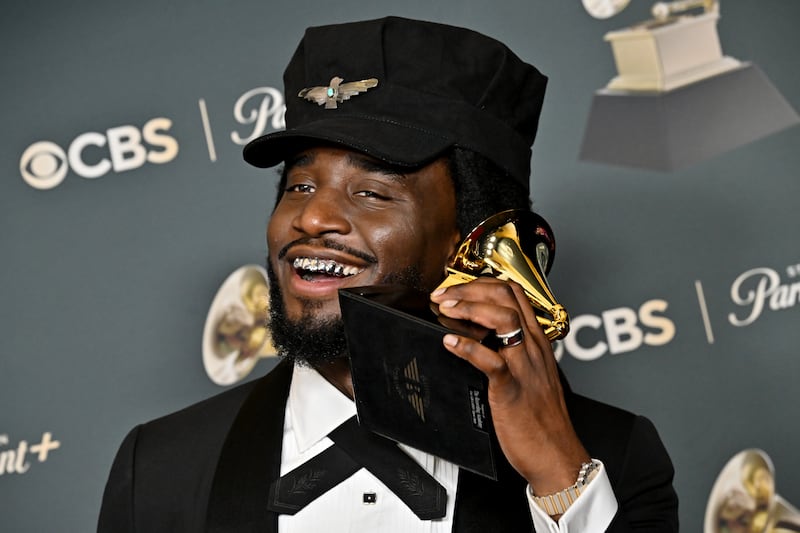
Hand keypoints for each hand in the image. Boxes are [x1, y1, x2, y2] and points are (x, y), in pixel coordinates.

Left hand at [430, 278, 589, 494]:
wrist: (556, 455)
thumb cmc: (541, 420)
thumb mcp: (531, 375)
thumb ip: (512, 353)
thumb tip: (479, 339)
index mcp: (537, 342)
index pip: (515, 294)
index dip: (482, 283)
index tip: (456, 288)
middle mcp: (532, 348)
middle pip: (507, 297)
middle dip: (471, 288)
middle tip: (442, 294)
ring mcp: (524, 367)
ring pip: (503, 319)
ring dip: (469, 308)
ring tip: (445, 309)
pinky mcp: (512, 389)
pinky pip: (491, 361)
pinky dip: (467, 347)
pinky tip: (450, 343)